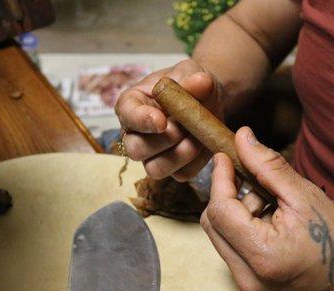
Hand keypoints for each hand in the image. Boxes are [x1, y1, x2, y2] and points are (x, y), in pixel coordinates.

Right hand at [115, 59, 223, 180]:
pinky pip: (181, 175)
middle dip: (163, 141)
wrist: (206, 100)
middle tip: (183, 127)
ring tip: (196, 137)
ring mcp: (152, 155)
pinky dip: (196, 162)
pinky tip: (204, 145)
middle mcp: (136, 134)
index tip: (161, 121)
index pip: (126, 115)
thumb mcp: (191, 72)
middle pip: (135, 150)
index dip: (142, 121)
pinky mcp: (173, 169)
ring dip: (179, 155)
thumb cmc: (188, 83)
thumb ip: (193, 76)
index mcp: (132, 104)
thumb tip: (201, 82)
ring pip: (155, 169)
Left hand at [200, 127, 333, 290]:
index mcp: (263, 255)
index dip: (219, 179)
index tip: (225, 157)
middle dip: (228, 196)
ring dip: (237, 213)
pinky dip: (243, 229)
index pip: (221, 211)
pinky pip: (231, 249)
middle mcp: (247, 276)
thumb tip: (242, 138)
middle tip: (255, 181)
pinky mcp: (250, 286)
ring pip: (220, 236)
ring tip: (273, 207)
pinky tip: (271, 224)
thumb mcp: (306, 197)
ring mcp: (247, 285)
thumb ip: (268, 167)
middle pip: (213, 224)